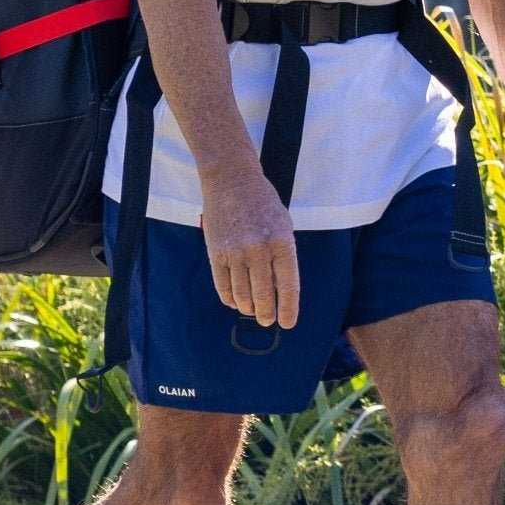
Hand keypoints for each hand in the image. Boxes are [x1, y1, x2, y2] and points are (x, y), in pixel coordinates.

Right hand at [201, 174, 302, 331]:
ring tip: (252, 311)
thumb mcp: (283, 227)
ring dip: (247, 307)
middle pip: (263, 294)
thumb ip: (282, 256)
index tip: (287, 323)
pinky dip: (229, 297)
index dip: (289, 308)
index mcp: (282, 242)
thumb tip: (278, 290)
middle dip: (266, 313)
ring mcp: (235, 252)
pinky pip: (222, 285)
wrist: (232, 181)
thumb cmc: (263, 205)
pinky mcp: (216, 252)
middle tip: (267, 321)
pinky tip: (235, 302)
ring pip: (241, 293)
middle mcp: (259, 249)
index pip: (288, 285)